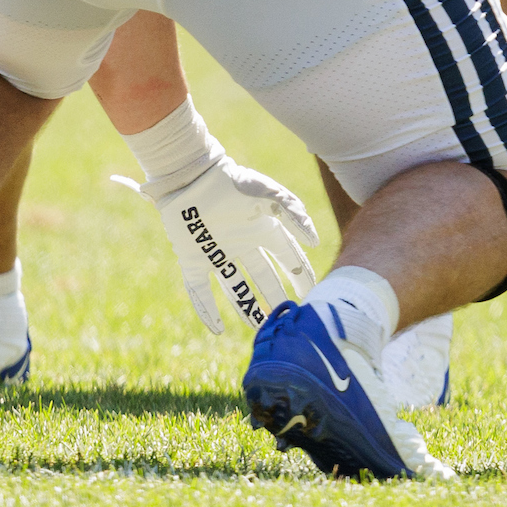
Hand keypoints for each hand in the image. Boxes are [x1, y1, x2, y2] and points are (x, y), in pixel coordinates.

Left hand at [112, 146, 319, 333]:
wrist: (192, 177)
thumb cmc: (233, 181)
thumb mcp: (270, 194)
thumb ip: (294, 215)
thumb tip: (315, 242)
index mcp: (262, 230)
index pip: (287, 258)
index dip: (300, 275)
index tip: (313, 292)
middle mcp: (242, 245)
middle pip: (263, 276)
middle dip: (275, 295)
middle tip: (287, 315)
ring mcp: (216, 254)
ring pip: (235, 287)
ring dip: (247, 307)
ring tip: (258, 326)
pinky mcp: (192, 260)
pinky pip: (201, 290)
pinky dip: (207, 310)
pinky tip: (217, 329)